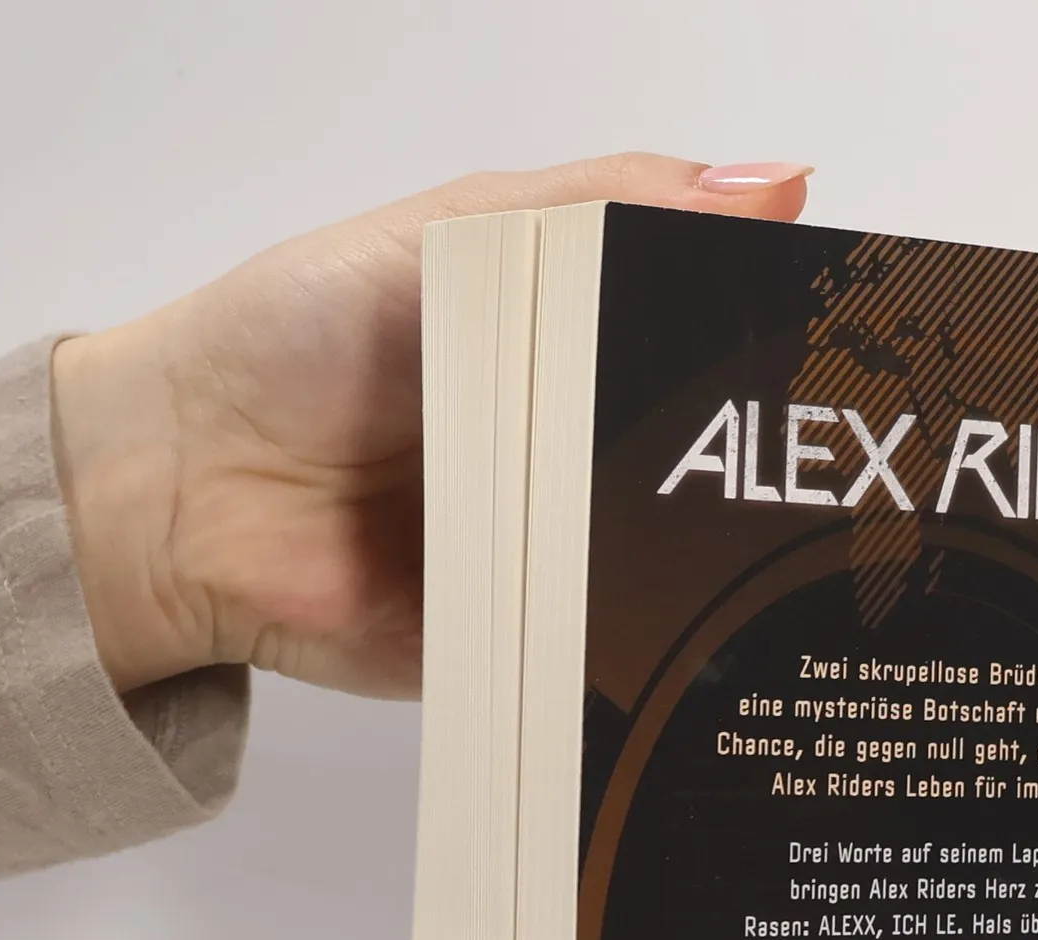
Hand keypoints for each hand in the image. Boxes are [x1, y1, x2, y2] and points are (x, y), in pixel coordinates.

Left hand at [50, 155, 810, 696]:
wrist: (179, 494)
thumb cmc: (293, 343)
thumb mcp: (456, 233)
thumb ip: (604, 208)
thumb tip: (774, 184)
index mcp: (575, 350)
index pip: (711, 349)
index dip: (783, 348)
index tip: (858, 349)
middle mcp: (580, 456)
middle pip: (712, 467)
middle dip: (774, 467)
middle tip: (857, 461)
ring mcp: (562, 557)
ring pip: (674, 566)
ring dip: (717, 558)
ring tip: (809, 547)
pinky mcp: (536, 649)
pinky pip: (611, 656)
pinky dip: (647, 645)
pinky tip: (705, 631)